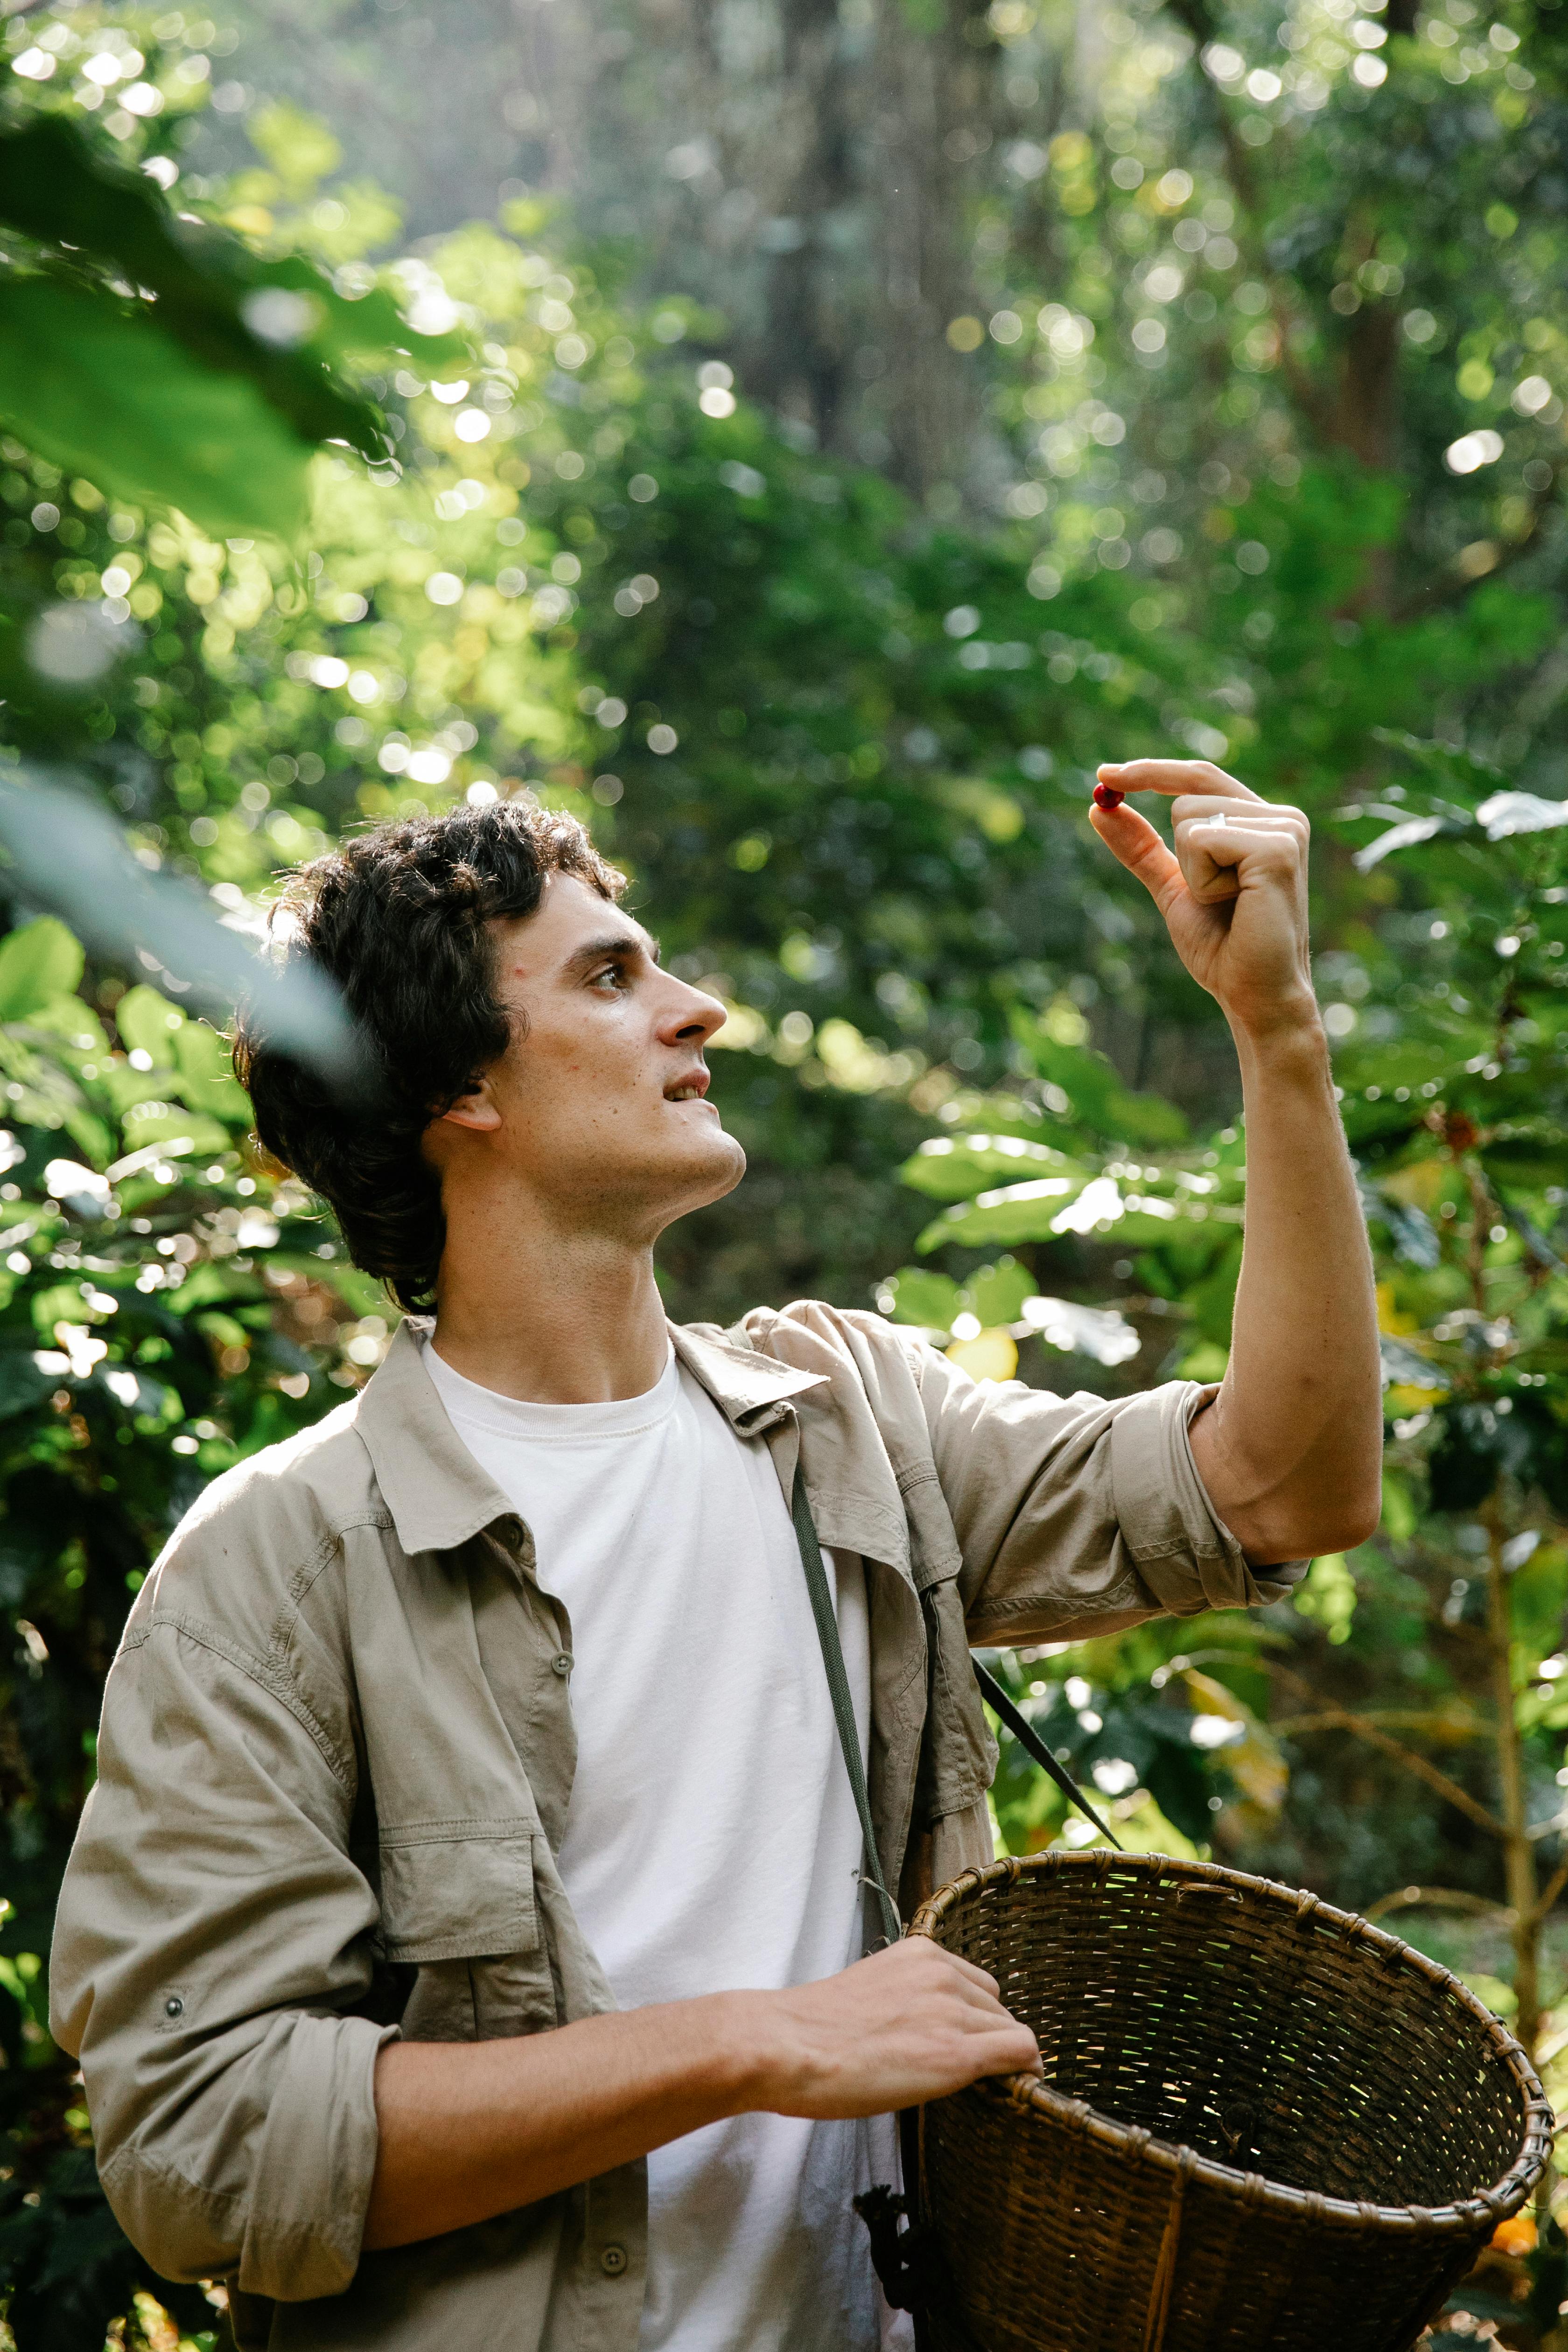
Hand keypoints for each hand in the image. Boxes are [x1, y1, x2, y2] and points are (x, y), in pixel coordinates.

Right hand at [739, 1935, 1040, 2120]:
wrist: (789, 2046)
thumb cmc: (815, 2031)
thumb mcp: (871, 1992)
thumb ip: (908, 1998)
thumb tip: (926, 2030)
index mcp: (919, 1953)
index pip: (974, 1984)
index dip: (978, 2020)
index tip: (973, 2044)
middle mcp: (942, 1972)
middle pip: (996, 2007)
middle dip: (991, 2037)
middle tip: (976, 2072)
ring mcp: (952, 2010)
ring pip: (1010, 2031)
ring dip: (1003, 2057)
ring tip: (989, 2085)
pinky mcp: (957, 2053)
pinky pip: (1020, 2052)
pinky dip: (1027, 2069)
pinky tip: (1023, 2087)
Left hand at [1090, 758, 1316, 1039]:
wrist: (1253, 994)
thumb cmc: (1222, 947)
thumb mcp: (1173, 887)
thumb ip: (1142, 848)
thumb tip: (1099, 807)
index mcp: (1262, 821)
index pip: (1199, 777)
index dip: (1151, 771)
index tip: (1103, 774)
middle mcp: (1282, 817)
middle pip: (1186, 798)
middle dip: (1181, 853)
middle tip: (1216, 898)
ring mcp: (1285, 829)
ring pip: (1190, 818)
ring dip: (1193, 871)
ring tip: (1230, 903)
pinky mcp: (1278, 848)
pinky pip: (1203, 840)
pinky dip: (1203, 880)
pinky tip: (1237, 905)